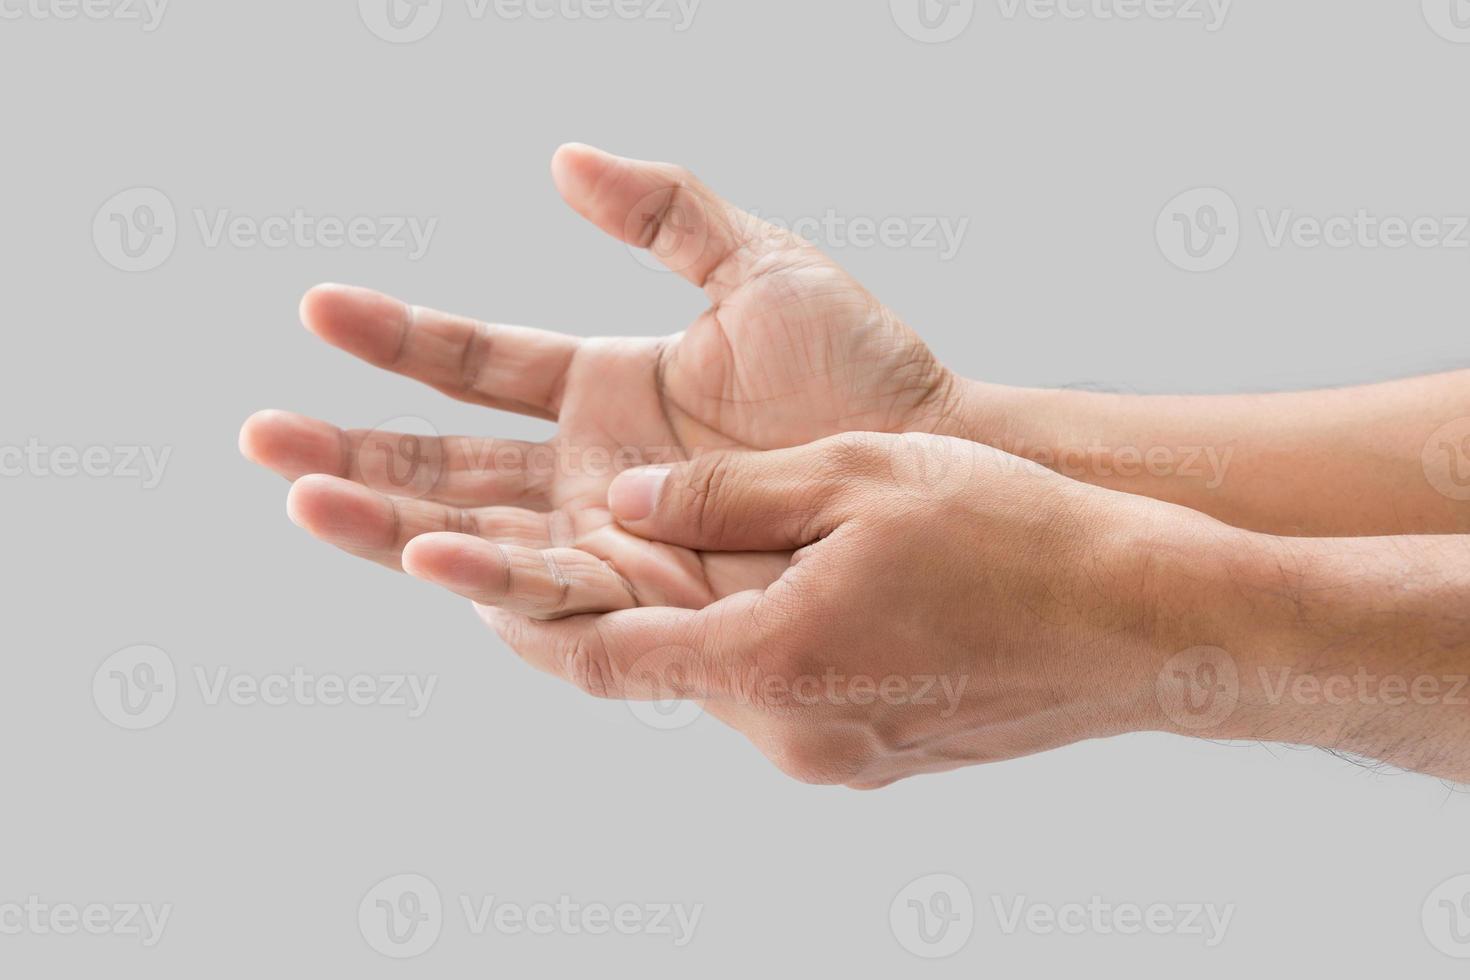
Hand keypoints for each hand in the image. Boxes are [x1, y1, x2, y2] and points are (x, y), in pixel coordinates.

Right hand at [240, 144, 958, 616]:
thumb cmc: (862, 373)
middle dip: (356, 450)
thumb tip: (562, 161)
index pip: (477, 366)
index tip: (319, 309)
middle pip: (450, 467)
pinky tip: (425, 554)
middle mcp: (592, 474)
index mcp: (604, 391)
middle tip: (263, 434)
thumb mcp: (758, 271)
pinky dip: (489, 579)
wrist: (932, 464)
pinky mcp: (651, 601)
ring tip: (304, 493)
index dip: (398, 341)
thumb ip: (664, 214)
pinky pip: (557, 599)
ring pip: (479, 538)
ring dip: (389, 520)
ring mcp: (615, 540)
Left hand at [470, 432, 1216, 788]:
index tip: (440, 563)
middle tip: (511, 551)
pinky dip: (728, 647)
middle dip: (571, 613)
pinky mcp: (867, 755)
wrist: (1142, 623)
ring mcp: (831, 756)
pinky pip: (766, 697)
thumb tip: (622, 503)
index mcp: (771, 661)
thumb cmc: (1010, 533)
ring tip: (621, 558)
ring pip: (706, 685)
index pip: (596, 648)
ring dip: (657, 628)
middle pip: (642, 675)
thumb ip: (726, 495)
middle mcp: (788, 732)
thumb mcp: (856, 478)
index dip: (508, 603)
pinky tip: (739, 592)